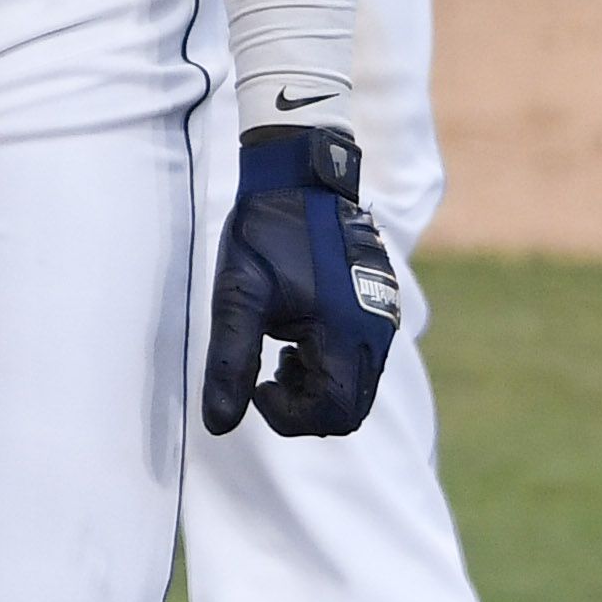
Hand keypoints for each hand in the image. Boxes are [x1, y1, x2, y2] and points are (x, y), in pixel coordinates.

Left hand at [204, 124, 400, 438]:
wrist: (299, 175)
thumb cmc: (267, 231)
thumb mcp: (239, 296)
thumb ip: (230, 363)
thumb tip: (218, 426)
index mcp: (347, 332)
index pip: (332, 414)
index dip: (288, 415)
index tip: (256, 384)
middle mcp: (376, 330)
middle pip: (349, 408)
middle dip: (304, 405)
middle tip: (266, 374)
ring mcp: (383, 317)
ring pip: (356, 386)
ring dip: (316, 384)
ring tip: (278, 348)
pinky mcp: (379, 304)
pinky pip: (361, 358)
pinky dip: (329, 362)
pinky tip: (297, 332)